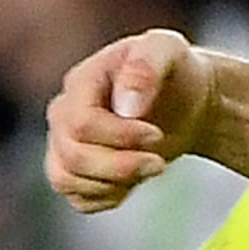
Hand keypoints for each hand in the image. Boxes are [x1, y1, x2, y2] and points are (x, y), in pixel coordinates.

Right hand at [46, 30, 211, 212]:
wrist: (185, 99)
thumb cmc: (173, 70)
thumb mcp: (167, 50)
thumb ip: (146, 67)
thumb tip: (127, 106)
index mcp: (80, 82)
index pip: (81, 123)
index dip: (119, 136)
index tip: (157, 134)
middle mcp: (63, 114)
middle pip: (72, 156)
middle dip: (120, 166)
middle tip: (159, 162)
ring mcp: (64, 144)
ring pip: (65, 181)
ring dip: (113, 184)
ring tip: (148, 168)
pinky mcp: (75, 173)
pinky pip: (77, 199)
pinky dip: (108, 197)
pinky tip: (134, 179)